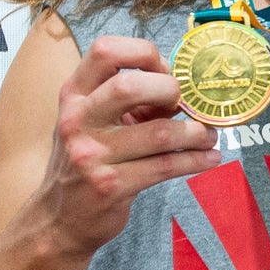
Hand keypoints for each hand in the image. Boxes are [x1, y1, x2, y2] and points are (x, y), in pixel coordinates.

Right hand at [38, 35, 221, 258]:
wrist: (59, 219)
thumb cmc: (86, 161)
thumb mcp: (92, 122)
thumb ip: (127, 101)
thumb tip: (182, 87)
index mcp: (74, 95)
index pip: (105, 51)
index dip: (144, 53)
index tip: (166, 71)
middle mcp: (77, 120)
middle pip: (130, 85)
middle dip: (170, 90)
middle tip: (187, 105)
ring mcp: (91, 154)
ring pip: (160, 133)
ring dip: (196, 133)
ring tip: (209, 136)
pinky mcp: (111, 186)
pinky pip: (166, 167)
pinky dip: (197, 160)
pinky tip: (210, 158)